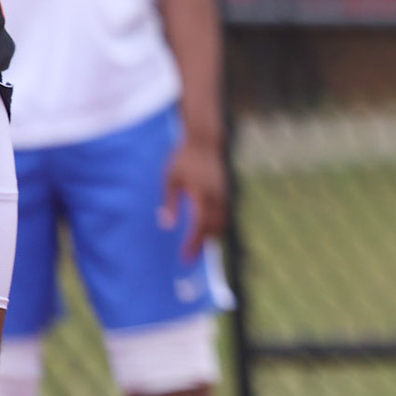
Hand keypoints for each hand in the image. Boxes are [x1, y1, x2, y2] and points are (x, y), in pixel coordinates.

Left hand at [161, 136, 227, 259]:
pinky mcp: (229, 189)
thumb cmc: (184, 158)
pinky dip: (219, 223)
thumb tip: (167, 226)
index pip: (200, 225)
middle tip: (190, 254)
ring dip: (213, 234)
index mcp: (202, 194)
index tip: (185, 256)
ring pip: (224, 220)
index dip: (194, 242)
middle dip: (203, 242)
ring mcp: (226, 192)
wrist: (205, 139)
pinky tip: (209, 226)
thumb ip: (170, 203)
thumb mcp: (171, 179)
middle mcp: (217, 195)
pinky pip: (227, 212)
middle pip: (215, 227)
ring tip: (200, 243)